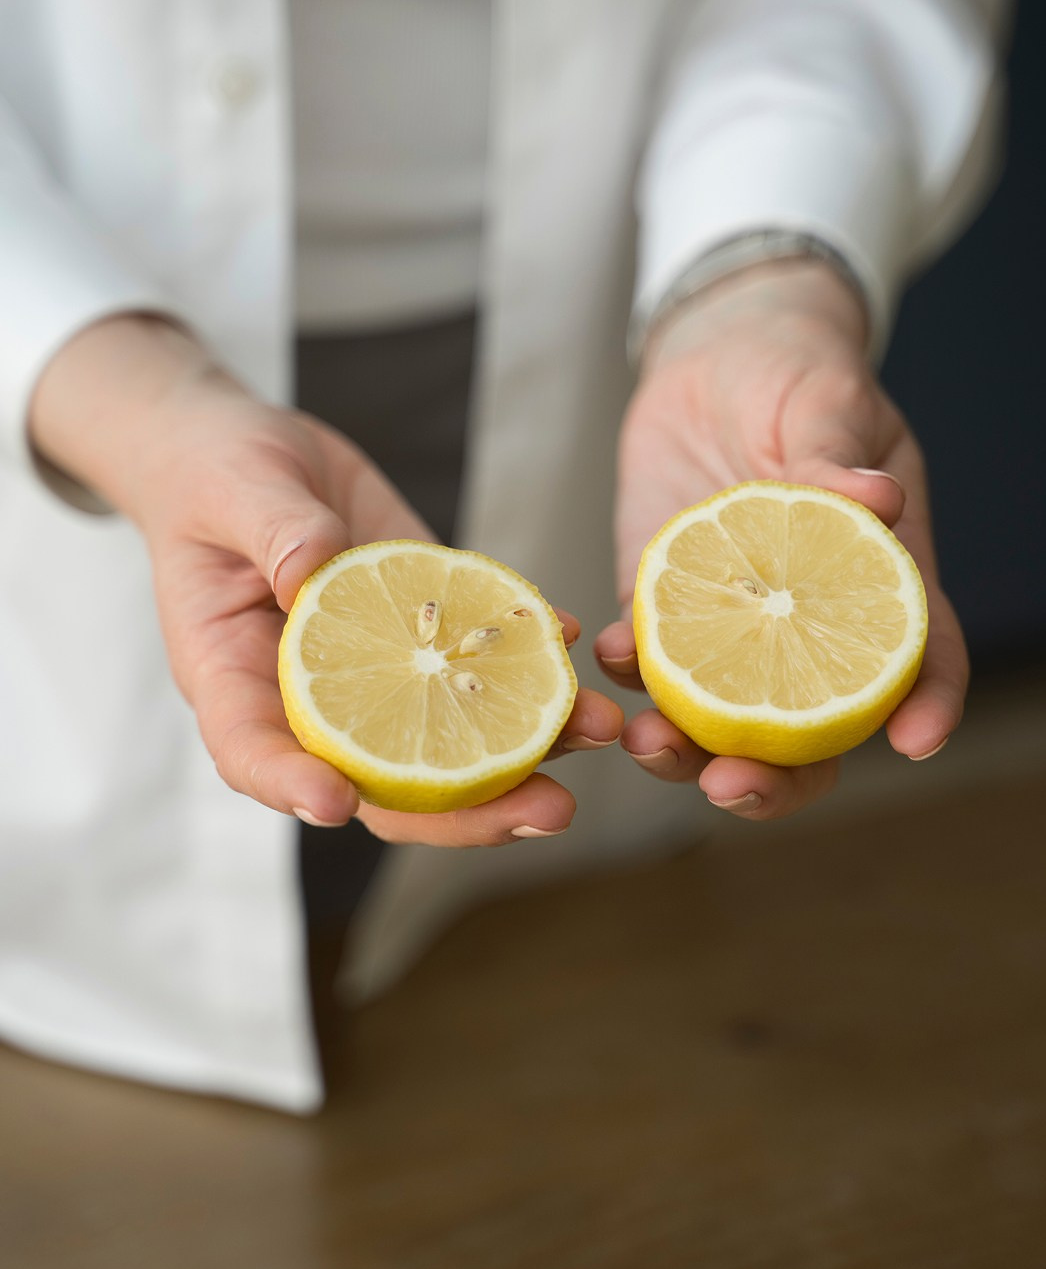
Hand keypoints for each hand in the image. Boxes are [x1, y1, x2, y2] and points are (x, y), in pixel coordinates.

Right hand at [30, 315, 621, 844]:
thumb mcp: (235, 487)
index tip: (336, 803)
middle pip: (387, 782)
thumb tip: (317, 573)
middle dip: (471, 809)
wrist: (258, 456)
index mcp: (235, 678)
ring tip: (605, 731)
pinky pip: (482, 662)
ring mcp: (384, 671)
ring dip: (535, 744)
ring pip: (455, 737)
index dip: (291, 786)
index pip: (253, 754)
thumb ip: (275, 529)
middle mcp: (317, 697)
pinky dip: (533, 659)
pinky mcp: (429, 631)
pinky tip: (575, 640)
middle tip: (550, 812)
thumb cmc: (215, 473)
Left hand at [595, 262, 966, 821]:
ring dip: (682, 747)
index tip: (913, 743)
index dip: (925, 704)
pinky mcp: (658, 594)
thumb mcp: (825, 400)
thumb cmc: (793, 368)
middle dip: (774, 778)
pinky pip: (643, 655)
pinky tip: (606, 657)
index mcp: (875, 573)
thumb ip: (838, 455)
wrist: (713, 351)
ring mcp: (728, 616)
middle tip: (729, 784)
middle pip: (806, 724)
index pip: (917, 653)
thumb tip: (880, 501)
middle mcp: (803, 616)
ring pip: (715, 714)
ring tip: (646, 743)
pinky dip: (625, 670)